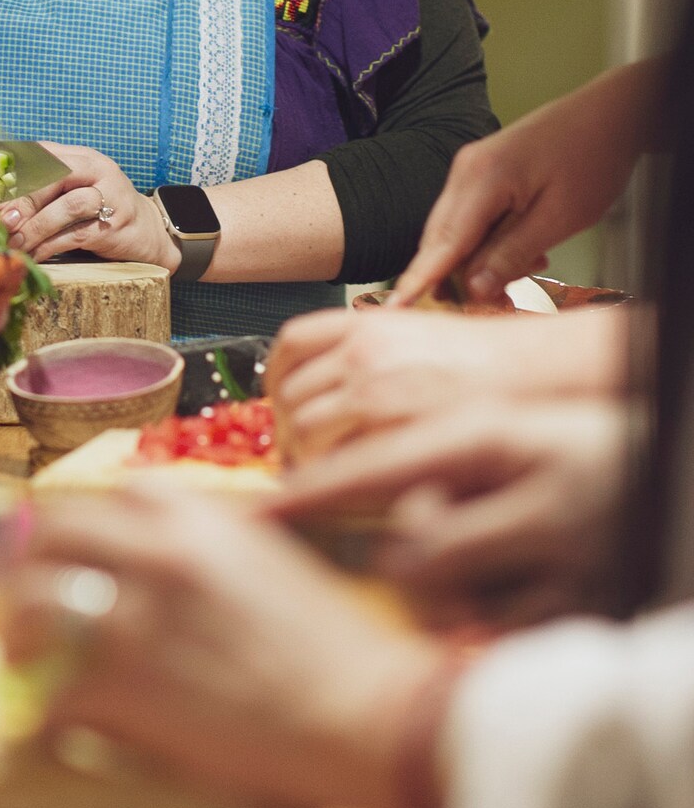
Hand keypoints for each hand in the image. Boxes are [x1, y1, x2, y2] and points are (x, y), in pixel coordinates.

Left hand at [0, 144, 180, 270]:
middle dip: (25, 198)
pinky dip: (51, 246)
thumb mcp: (75, 192)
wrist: (149, 233)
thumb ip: (44, 192)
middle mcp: (99, 171)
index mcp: (84, 157)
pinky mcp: (116, 226)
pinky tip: (34, 256)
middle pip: (56, 174)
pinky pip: (77, 235)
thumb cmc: (102, 213)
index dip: (15, 172)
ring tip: (14, 243)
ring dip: (36, 226)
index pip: (44, 154)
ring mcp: (111, 197)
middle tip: (2, 221)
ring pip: (68, 205)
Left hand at [3, 482, 440, 807]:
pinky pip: (48, 690)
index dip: (81, 526)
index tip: (67, 550)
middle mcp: (158, 551)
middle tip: (21, 598)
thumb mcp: (274, 564)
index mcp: (199, 516)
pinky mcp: (126, 688)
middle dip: (25, 564)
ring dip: (17, 632)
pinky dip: (38, 710)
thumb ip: (212, 550)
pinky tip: (44, 723)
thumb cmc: (339, 651)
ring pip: (30, 602)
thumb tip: (158, 566)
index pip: (108, 494)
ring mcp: (137, 616)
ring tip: (20, 660)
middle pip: (51, 533)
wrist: (370, 716)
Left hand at [266, 305, 632, 457]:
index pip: (290, 342)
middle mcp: (362, 352)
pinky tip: (343, 483)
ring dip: (304, 456)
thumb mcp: (413, 335)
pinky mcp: (387, 431)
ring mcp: (373, 390)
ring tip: (323, 473)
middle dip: (290, 428)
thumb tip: (319, 389)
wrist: (530, 375)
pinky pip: (332, 457)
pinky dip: (328, 474)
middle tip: (302, 452)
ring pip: (302, 428)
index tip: (281, 400)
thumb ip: (364, 354)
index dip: (276, 377)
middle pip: (291, 394)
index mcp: (365, 325)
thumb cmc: (481, 363)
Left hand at [274, 404, 632, 630]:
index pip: (383, 467)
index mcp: (506, 435)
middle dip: (411, 556)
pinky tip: (526, 596)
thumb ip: (444, 461)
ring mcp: (572, 563)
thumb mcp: (517, 433)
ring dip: (452, 596)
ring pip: (455, 608)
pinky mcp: (594, 617)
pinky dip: (495, 628)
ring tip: (496, 564)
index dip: (313, 496)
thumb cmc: (587, 455)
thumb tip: (378, 504)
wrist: (681, 470)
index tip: (257, 516)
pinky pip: (500, 644)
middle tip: (446, 533)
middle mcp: (539, 495)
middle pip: (412, 554)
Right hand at [391, 59, 662, 304]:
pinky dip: (484, 245)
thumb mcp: (559, 218)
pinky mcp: (482, 172)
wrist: (611, 114)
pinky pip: (470, 218)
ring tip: (512, 287)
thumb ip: (511, 253)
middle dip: (450, 281)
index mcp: (482, 179)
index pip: (442, 244)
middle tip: (479, 313)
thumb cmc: (593, 159)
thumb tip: (473, 289)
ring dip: (472, 265)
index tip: (394, 311)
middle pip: (440, 239)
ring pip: (454, 231)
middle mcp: (465, 171)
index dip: (418, 281)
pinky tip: (518, 257)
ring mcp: (470, 169)